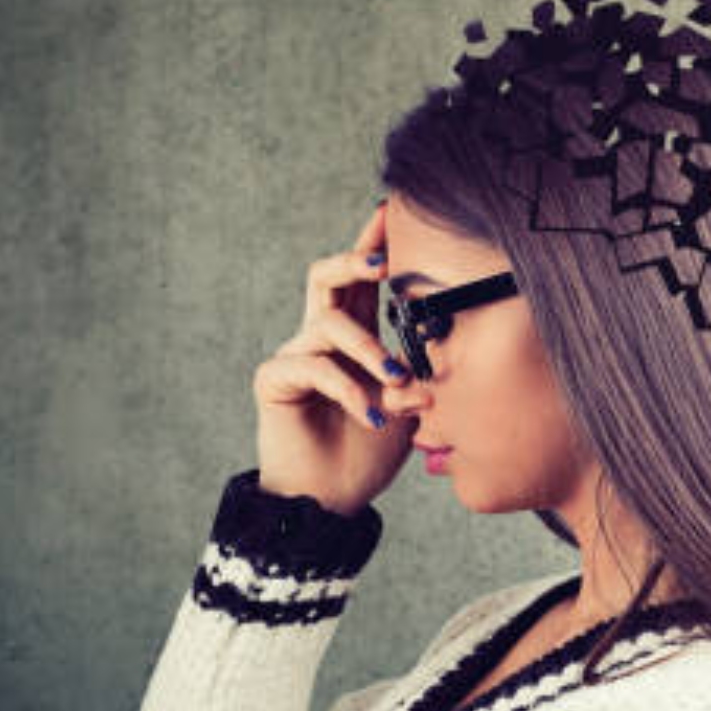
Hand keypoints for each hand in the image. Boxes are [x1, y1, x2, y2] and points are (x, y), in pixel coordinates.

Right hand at [251, 200, 415, 516]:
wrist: (331, 498)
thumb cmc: (370, 448)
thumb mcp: (409, 409)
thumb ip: (421, 380)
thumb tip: (433, 369)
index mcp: (357, 333)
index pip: (364, 279)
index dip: (374, 244)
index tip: (392, 212)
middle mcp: (323, 336)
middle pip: (327, 275)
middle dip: (356, 259)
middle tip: (383, 262)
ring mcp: (297, 354)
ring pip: (329, 323)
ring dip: (370, 349)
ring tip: (396, 379)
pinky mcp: (276, 380)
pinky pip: (313, 366)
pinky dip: (349, 388)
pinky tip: (371, 414)